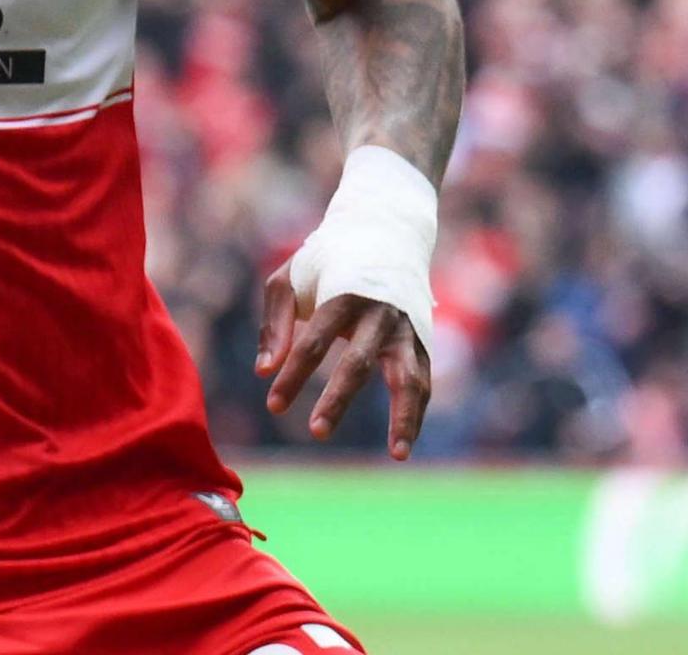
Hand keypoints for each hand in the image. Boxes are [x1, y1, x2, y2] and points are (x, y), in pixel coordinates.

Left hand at [255, 264, 432, 457]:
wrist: (385, 233)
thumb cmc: (325, 261)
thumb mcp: (289, 277)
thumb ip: (276, 322)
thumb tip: (264, 371)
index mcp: (343, 293)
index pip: (314, 341)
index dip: (294, 374)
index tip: (274, 405)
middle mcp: (380, 313)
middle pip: (360, 362)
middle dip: (338, 398)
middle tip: (317, 431)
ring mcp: (406, 329)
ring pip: (410, 377)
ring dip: (405, 417)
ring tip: (397, 454)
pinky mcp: (423, 342)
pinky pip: (423, 383)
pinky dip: (417, 414)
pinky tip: (404, 446)